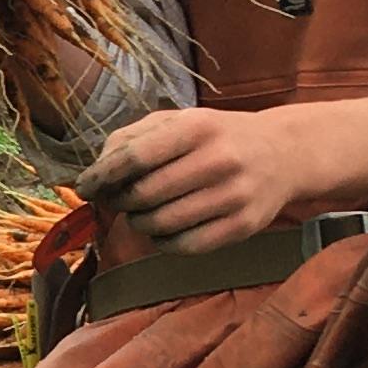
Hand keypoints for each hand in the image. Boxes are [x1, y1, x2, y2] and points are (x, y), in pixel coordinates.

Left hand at [74, 104, 328, 254]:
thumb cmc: (217, 137)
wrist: (284, 153)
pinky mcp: (243, 226)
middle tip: (118, 200)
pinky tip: (165, 230)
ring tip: (142, 213)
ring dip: (139, 223)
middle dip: (120, 202)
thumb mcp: (179, 122)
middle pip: (144, 194)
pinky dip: (164, 243)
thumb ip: (132, 139)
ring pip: (161, 224)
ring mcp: (234, 196)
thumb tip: (95, 173)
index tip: (84, 187)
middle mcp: (218, 160)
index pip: (134, 157)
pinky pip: (185, 246)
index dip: (102, 176)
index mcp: (197, 128)